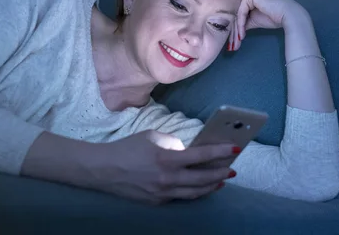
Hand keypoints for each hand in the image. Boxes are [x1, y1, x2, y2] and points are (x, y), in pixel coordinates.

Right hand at [88, 130, 237, 204]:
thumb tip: (189, 151)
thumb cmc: (128, 148)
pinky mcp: (157, 202)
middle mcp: (167, 179)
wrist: (103, 169)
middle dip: (221, 172)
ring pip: (195, 192)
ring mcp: (162, 193)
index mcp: (167, 159)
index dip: (220, 152)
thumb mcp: (153, 136)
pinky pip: (181, 197)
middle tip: (233, 168)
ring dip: (211, 185)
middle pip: (203, 178)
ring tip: (222, 179)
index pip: (201, 156)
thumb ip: (174, 143)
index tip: (235, 149)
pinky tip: (202, 187)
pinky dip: (195, 191)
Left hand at [230, 0, 307, 50]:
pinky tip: (242, 34)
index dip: (235, 24)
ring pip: (237, 11)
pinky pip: (241, 11)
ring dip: (236, 27)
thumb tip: (233, 29)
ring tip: (236, 41)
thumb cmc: (273, 16)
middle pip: (236, 9)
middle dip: (234, 27)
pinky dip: (240, 24)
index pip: (238, 8)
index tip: (234, 38)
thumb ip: (243, 20)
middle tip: (233, 42)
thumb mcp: (254, 19)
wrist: (288, 15)